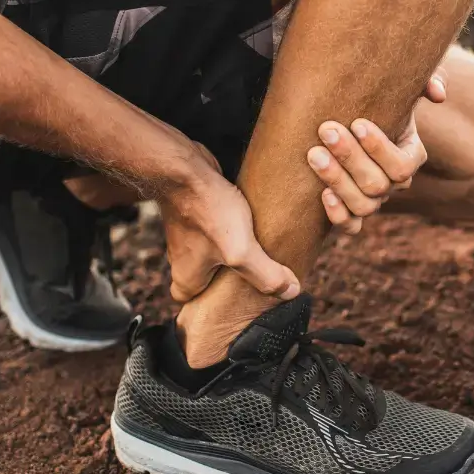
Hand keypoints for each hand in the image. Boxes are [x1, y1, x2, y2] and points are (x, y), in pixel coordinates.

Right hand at [160, 144, 300, 303]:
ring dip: (231, 248)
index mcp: (187, 278)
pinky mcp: (196, 211)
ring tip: (256, 246)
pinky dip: (229, 225)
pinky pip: (215, 227)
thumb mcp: (241, 250)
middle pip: (205, 277)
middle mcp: (182, 258)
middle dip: (228, 276)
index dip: (212, 305)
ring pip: (211, 251)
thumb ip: (266, 275)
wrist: (185, 168)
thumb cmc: (206, 209)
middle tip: (254, 273)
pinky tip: (248, 219)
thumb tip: (291, 291)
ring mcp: (187, 233)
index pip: (192, 304)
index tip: (236, 300)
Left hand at [306, 67, 446, 235]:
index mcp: (410, 155)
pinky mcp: (349, 212)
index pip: (403, 165)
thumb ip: (422, 82)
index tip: (357, 122)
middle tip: (326, 130)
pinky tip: (322, 194)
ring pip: (363, 206)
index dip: (381, 148)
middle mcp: (393, 183)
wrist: (339, 120)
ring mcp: (373, 201)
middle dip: (350, 157)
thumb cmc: (371, 100)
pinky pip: (350, 226)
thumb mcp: (397, 88)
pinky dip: (338, 215)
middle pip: (378, 184)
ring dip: (337, 181)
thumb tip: (438, 94)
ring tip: (314, 155)